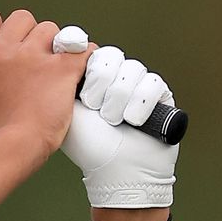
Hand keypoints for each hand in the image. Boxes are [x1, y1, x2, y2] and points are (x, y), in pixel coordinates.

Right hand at [0, 7, 91, 156]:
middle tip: (32, 66)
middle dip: (31, 36)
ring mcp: (32, 58)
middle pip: (22, 17)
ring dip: (56, 49)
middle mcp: (1, 52)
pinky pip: (83, 47)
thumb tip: (0, 45)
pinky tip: (78, 73)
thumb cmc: (1, 125)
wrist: (17, 148)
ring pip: (52, 30)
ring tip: (51, 77)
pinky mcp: (61, 68)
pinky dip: (85, 58)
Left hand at [61, 46, 179, 207]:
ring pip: (131, 69)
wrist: (117, 171)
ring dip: (119, 97)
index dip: (88, 65)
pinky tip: (132, 121)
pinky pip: (152, 82)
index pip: (92, 52)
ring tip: (113, 120)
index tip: (82, 89)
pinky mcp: (160, 95)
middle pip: (111, 56)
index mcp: (91, 80)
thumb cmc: (88, 146)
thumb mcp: (67, 110)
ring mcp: (138, 85)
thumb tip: (63, 50)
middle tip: (95, 106)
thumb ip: (62, 81)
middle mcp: (115, 79)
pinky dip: (140, 104)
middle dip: (101, 83)